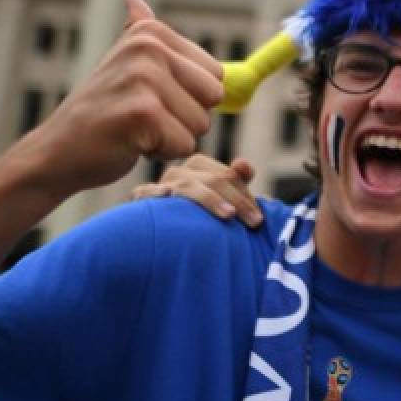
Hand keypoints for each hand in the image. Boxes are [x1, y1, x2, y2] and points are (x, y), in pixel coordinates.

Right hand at [32, 0, 223, 198]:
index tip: (152, 98)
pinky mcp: (143, 112)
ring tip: (136, 129)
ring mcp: (144, 77)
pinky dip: (163, 152)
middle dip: (186, 117)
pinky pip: (184, 144)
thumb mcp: (121, 66)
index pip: (215, 74)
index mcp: (151, 33)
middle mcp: (149, 47)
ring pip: (201, 123)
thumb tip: (133, 0)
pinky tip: (130, 143)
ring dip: (173, 137)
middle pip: (214, 96)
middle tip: (145, 117)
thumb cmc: (101, 113)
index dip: (190, 96)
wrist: (57, 151)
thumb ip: (137, 36)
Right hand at [133, 154, 261, 226]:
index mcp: (199, 166)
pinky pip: (145, 193)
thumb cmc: (198, 216)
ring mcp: (161, 185)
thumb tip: (244, 164)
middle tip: (256, 223)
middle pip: (214, 180)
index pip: (229, 175)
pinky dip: (155, 192)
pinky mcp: (142, 200)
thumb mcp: (223, 198)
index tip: (259, 218)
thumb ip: (237, 180)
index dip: (246, 196)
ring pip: (189, 187)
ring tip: (229, 215)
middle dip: (239, 201)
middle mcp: (180, 172)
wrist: (162, 235)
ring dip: (210, 199)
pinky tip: (165, 194)